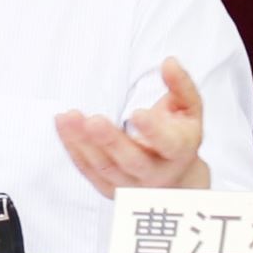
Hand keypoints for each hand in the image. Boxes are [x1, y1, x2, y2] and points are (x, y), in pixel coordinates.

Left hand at [53, 56, 209, 196]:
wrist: (176, 180)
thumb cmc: (179, 137)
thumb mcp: (189, 110)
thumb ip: (181, 85)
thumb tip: (169, 63)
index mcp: (179, 152)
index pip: (169, 145)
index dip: (154, 131)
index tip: (137, 113)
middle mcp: (156, 174)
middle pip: (132, 162)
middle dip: (111, 141)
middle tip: (93, 121)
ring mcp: (131, 186)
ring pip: (105, 168)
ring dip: (83, 143)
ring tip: (68, 117)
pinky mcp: (109, 189)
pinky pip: (88, 171)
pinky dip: (73, 149)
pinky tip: (63, 126)